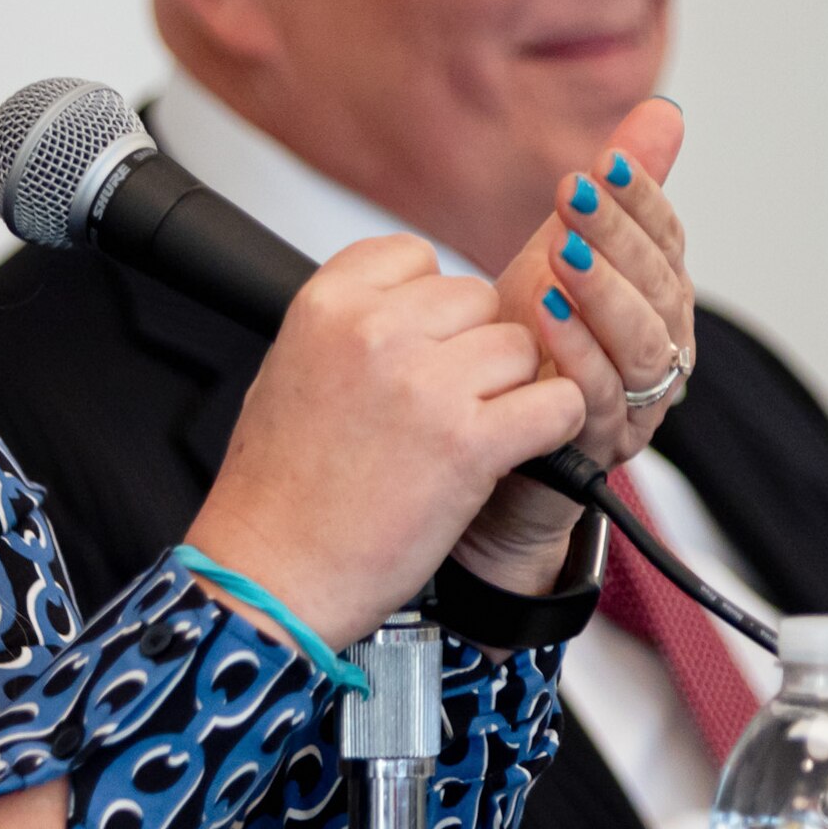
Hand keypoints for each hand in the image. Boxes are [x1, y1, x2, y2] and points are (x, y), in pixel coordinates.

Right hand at [184, 235, 587, 648]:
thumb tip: (412, 305)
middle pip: (476, 298)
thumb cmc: (276, 489)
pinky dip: (550, 426)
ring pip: (520, 348)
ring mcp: (425, 385)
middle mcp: (376, 331)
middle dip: (471, 349)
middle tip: (445, 403)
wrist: (272, 572)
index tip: (419, 346)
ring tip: (469, 434)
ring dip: (509, 389)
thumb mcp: (287, 369)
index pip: (415, 256)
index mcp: (326, 305)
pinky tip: (520, 449)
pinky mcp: (470, 443)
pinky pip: (555, 402)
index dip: (429, 304)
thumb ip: (349, 325)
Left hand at [459, 99, 695, 586]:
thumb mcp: (564, 250)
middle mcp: (660, 349)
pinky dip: (575, 353)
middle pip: (658, 287)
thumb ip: (619, 189)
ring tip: (560, 253)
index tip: (604, 163)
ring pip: (640, 344)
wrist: (486, 441)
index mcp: (658, 297)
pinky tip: (543, 316)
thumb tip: (664, 111)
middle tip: (574, 193)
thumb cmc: (528, 343)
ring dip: (602, 294)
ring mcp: (635, 401)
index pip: (666, 239)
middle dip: (617, 237)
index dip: (642, 200)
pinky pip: (599, 398)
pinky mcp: (598, 445)